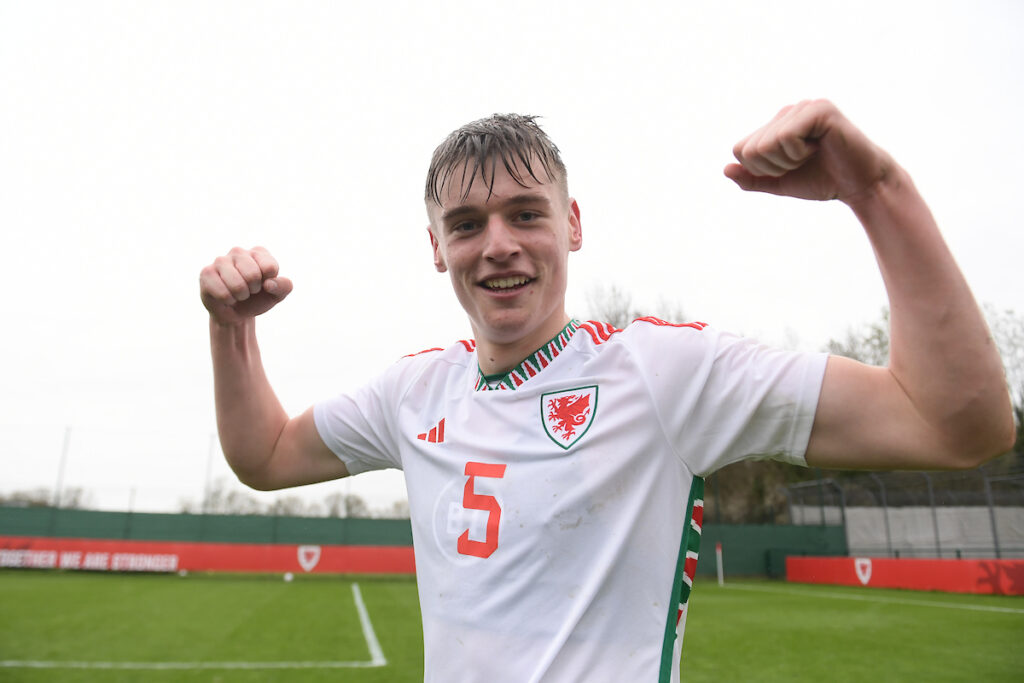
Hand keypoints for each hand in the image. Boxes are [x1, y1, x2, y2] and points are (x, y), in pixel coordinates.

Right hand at [199, 246, 292, 326]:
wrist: (236, 313)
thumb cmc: (258, 299)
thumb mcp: (278, 294)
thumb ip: (284, 286)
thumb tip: (268, 283)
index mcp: (259, 252)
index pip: (270, 268)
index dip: (269, 284)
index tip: (263, 285)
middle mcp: (238, 251)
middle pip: (253, 275)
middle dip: (253, 290)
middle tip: (249, 290)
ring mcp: (220, 260)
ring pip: (237, 285)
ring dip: (240, 296)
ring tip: (237, 293)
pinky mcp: (206, 273)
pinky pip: (222, 293)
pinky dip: (228, 300)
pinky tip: (225, 296)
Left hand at [724, 99, 893, 203]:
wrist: (860, 185)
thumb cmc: (823, 180)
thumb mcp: (780, 183)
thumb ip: (752, 178)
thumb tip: (725, 169)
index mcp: (777, 125)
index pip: (740, 150)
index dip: (760, 170)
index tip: (788, 169)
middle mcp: (789, 111)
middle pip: (750, 149)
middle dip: (773, 168)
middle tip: (802, 163)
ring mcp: (804, 107)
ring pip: (766, 144)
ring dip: (787, 161)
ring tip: (812, 155)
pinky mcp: (819, 109)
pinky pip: (786, 137)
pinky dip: (798, 153)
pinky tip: (819, 148)